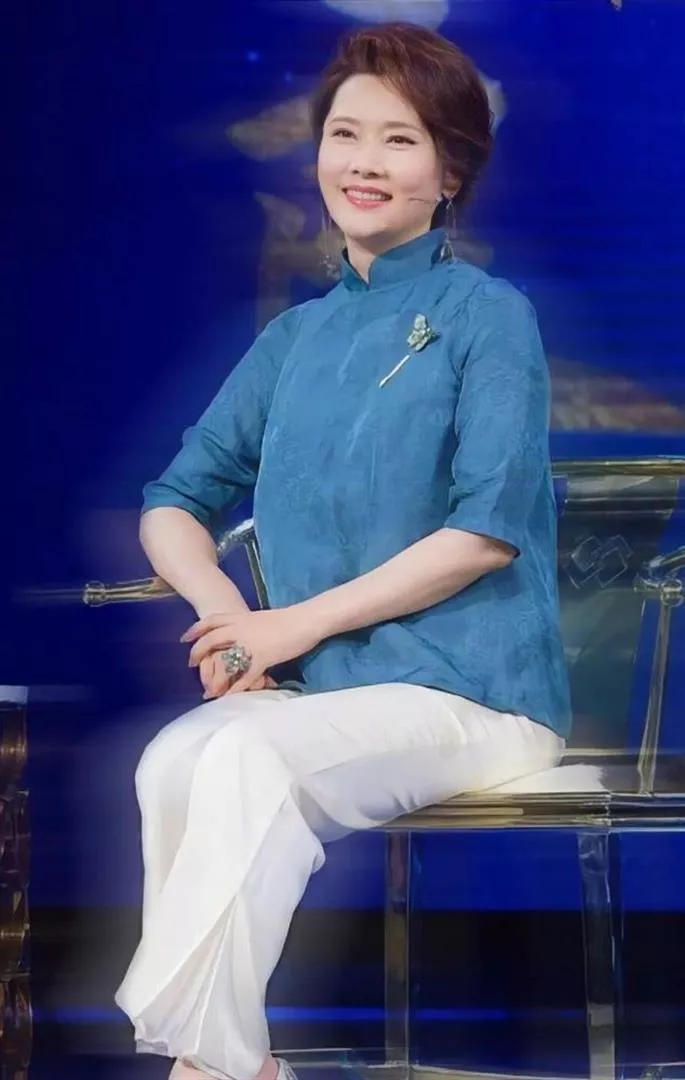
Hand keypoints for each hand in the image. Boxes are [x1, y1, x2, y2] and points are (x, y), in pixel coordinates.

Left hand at [181, 607, 322, 694]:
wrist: (306, 619)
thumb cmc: (289, 619)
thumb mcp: (262, 619)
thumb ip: (249, 626)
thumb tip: (243, 633)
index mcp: (242, 617)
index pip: (212, 620)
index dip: (196, 629)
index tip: (185, 638)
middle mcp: (242, 629)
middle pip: (211, 639)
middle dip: (198, 653)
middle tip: (191, 664)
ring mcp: (251, 644)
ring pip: (225, 661)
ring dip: (216, 678)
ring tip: (209, 690)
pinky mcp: (263, 657)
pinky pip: (246, 676)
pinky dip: (237, 688)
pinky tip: (230, 697)